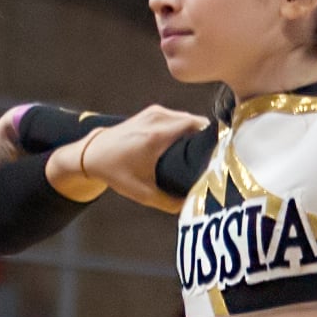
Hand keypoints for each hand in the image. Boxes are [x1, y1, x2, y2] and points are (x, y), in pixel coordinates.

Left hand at [53, 105, 204, 212]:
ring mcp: (155, 112)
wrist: (93, 152)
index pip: (198, 128)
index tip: (223, 154)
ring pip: (189, 118)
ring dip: (198, 131)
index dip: (214, 139)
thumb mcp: (143, 193)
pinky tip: (191, 141)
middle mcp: (158, 119)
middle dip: (208, 138)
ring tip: (205, 150)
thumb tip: (194, 205)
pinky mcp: (153, 111)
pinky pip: (179, 116)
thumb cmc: (116, 173)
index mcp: (156, 137)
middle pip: (197, 123)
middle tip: (216, 156)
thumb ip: (170, 202)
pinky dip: (186, 127)